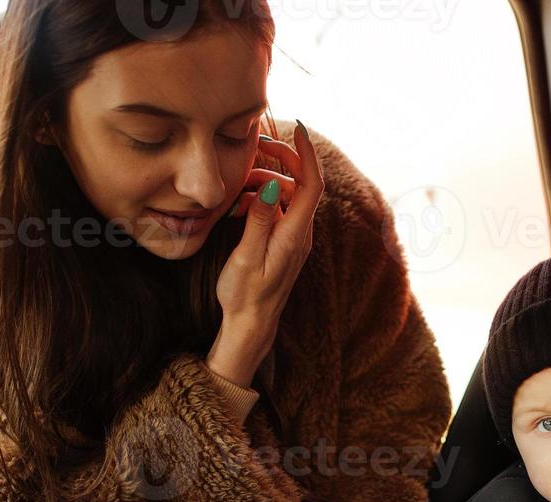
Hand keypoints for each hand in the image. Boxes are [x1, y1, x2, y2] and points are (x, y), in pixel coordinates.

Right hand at [209, 121, 323, 386]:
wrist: (251, 325)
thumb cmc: (246, 295)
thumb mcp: (247, 258)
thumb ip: (259, 221)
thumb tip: (271, 187)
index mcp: (294, 234)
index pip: (311, 184)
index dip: (307, 154)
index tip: (298, 128)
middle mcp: (300, 234)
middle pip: (303, 184)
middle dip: (284, 159)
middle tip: (257, 144)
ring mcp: (294, 238)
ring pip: (288, 195)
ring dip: (267, 180)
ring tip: (238, 182)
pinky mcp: (285, 243)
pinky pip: (280, 209)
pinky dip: (262, 198)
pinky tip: (240, 205)